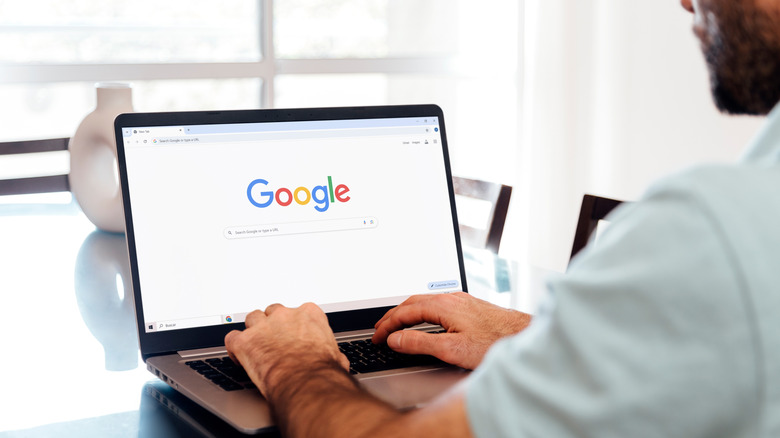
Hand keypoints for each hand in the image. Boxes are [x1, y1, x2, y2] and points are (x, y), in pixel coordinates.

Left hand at [224, 303, 349, 397]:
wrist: (306, 383)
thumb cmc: (322, 371)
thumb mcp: (335, 356)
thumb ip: (331, 352)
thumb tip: (338, 362)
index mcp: (309, 314)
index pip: (298, 311)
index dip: (293, 325)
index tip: (293, 335)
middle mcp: (285, 315)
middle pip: (273, 312)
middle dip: (272, 325)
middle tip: (273, 341)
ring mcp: (263, 326)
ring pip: (252, 319)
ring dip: (252, 331)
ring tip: (254, 345)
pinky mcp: (245, 342)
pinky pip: (232, 338)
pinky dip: (234, 347)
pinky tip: (239, 355)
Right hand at [372, 292, 531, 369]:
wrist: (524, 336)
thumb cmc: (494, 342)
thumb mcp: (451, 349)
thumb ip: (420, 343)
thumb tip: (396, 339)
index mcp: (442, 305)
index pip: (405, 312)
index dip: (387, 325)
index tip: (377, 336)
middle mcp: (451, 298)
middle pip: (412, 302)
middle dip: (393, 316)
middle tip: (380, 329)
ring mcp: (461, 300)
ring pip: (425, 301)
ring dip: (407, 312)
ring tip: (397, 324)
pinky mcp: (470, 305)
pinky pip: (437, 303)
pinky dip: (422, 311)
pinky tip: (426, 319)